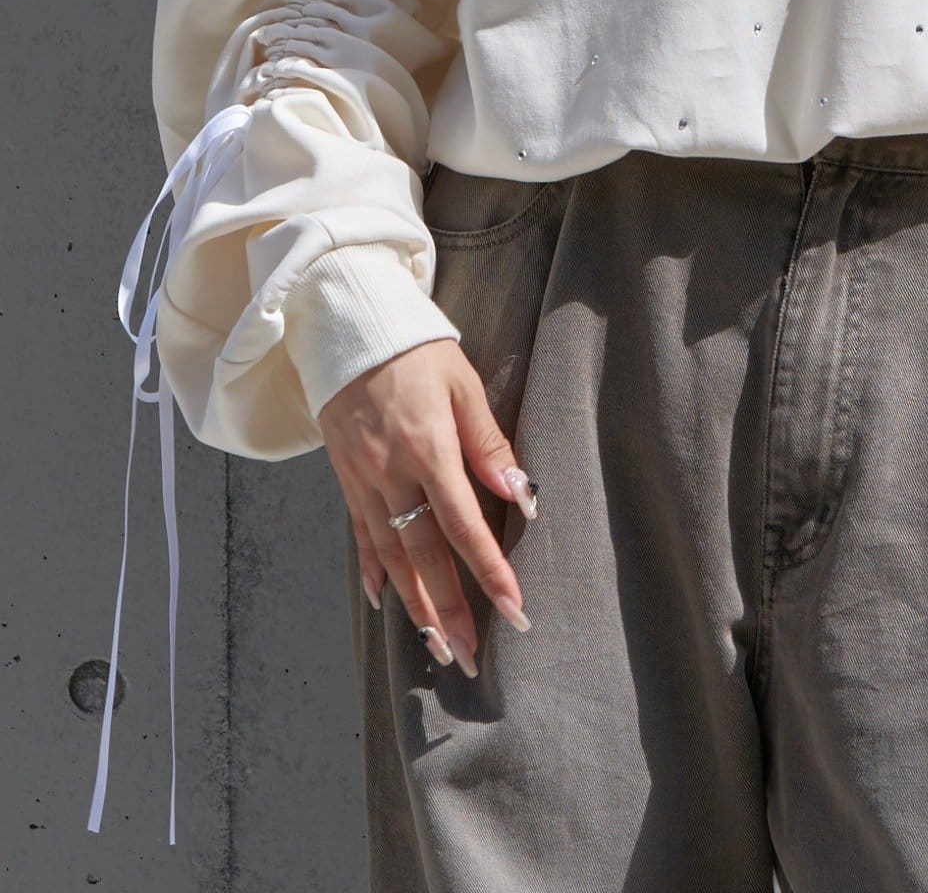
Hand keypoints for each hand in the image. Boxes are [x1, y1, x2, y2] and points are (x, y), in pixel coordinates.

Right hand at [320, 337, 536, 675]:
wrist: (347, 328)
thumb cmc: (417, 351)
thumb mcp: (463, 384)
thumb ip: (489, 443)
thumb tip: (523, 494)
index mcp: (427, 447)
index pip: (462, 523)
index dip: (488, 570)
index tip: (514, 608)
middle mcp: (391, 473)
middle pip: (423, 556)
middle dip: (449, 610)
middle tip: (473, 657)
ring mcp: (363, 480)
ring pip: (390, 557)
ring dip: (415, 607)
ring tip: (438, 648)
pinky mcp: (346, 479)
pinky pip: (360, 535)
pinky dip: (372, 572)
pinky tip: (384, 603)